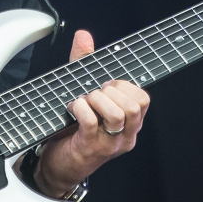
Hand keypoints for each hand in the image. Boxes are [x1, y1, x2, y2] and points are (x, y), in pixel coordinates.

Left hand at [31, 30, 149, 197]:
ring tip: (84, 101)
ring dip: (97, 99)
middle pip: (134, 106)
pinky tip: (72, 108)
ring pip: (118, 114)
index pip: (143, 99)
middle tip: (93, 94)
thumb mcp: (84, 95)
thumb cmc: (74, 130)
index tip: (106, 85)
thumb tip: (84, 35)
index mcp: (130, 125)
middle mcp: (125, 137)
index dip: (124, 86)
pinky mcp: (90, 148)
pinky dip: (80, 107)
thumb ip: (85, 64)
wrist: (59, 166)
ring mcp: (109, 145)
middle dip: (112, 91)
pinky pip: (90, 121)